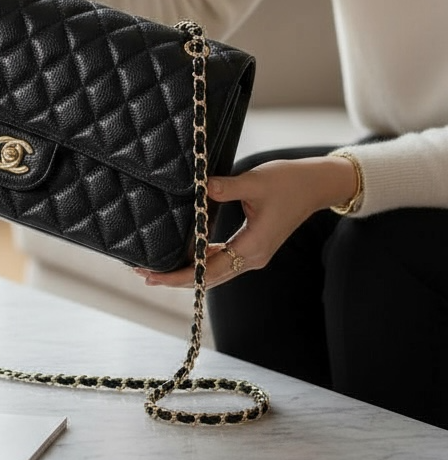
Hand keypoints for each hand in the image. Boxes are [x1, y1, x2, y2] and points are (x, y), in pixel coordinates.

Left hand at [133, 154, 359, 289]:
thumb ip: (226, 187)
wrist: (317, 184)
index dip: (179, 276)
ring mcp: (253, 254)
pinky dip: (201, 261)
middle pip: (208, 278)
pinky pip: (222, 260)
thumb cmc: (290, 181)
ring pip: (214, 272)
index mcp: (253, 247)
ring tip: (156, 268)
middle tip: (143, 274)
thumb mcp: (256, 181)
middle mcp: (252, 258)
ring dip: (187, 271)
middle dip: (176, 278)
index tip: (153, 276)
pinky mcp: (253, 246)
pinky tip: (184, 255)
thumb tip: (200, 187)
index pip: (208, 271)